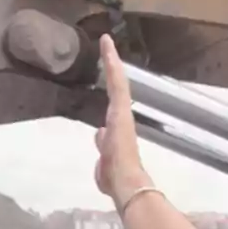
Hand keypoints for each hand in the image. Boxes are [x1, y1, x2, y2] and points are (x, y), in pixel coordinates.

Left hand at [94, 34, 150, 205]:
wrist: (128, 185)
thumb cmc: (120, 182)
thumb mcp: (105, 171)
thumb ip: (103, 158)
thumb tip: (99, 138)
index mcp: (118, 133)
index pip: (113, 111)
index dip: (110, 102)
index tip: (108, 83)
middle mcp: (120, 120)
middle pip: (116, 91)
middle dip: (112, 71)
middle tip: (108, 53)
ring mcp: (121, 113)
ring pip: (116, 82)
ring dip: (111, 62)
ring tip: (107, 44)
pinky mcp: (122, 107)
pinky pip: (117, 81)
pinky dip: (111, 63)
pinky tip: (106, 45)